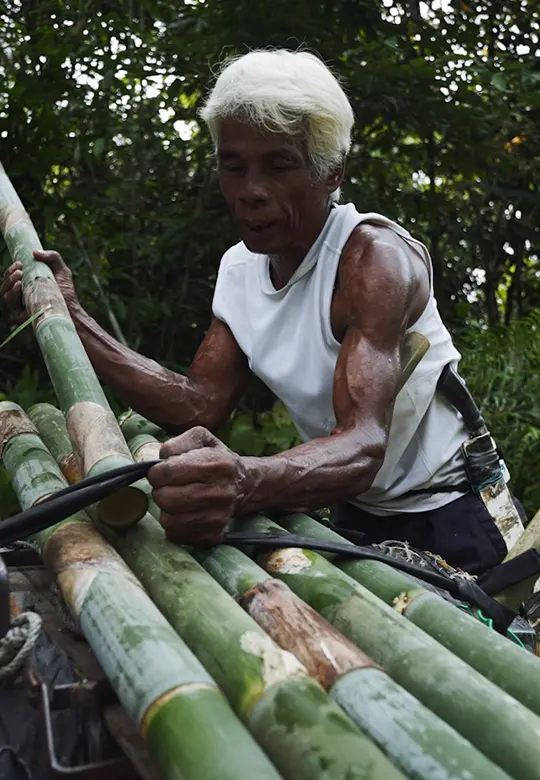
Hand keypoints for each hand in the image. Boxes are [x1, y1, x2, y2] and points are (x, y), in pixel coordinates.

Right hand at [0, 250, 78, 323]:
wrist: (72, 309)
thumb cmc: (67, 292)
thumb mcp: (62, 270)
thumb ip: (52, 257)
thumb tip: (35, 252)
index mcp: (26, 284)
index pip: (11, 276)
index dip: (11, 269)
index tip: (20, 263)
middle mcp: (20, 294)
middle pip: (5, 284)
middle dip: (9, 275)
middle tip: (20, 271)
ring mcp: (19, 306)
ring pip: (4, 294)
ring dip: (9, 284)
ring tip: (19, 279)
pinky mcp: (20, 316)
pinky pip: (9, 308)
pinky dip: (11, 297)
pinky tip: (19, 289)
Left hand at [147, 426, 245, 544]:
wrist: (243, 484)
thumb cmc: (216, 458)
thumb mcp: (201, 438)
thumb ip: (177, 442)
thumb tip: (160, 460)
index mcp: (216, 464)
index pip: (167, 473)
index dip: (156, 472)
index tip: (161, 471)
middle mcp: (220, 492)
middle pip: (165, 498)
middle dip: (160, 490)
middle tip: (169, 486)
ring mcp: (218, 517)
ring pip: (168, 519)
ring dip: (167, 509)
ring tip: (178, 498)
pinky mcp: (213, 535)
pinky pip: (175, 534)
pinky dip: (174, 523)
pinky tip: (185, 512)